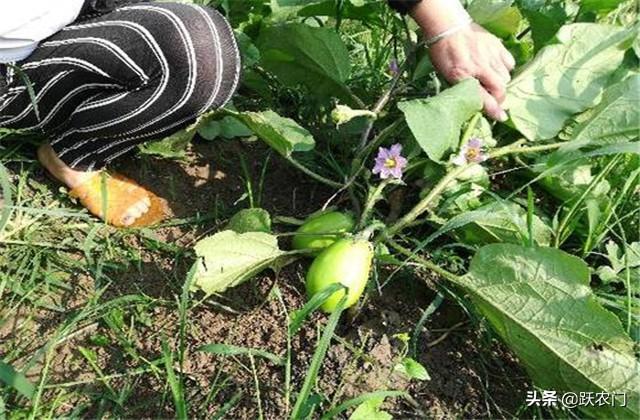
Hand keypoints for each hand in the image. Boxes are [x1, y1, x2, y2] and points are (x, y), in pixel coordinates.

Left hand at [409, 0, 515, 120]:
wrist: (448, 26)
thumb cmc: (443, 52)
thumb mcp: (446, 73)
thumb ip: (460, 87)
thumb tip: (474, 101)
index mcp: (463, 74)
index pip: (483, 97)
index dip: (493, 110)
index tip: (500, 117)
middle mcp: (479, 66)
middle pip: (500, 88)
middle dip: (498, 98)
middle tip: (493, 99)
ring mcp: (490, 55)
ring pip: (506, 76)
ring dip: (501, 84)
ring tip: (492, 84)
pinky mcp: (497, 46)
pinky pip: (509, 63)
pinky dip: (505, 69)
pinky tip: (497, 69)